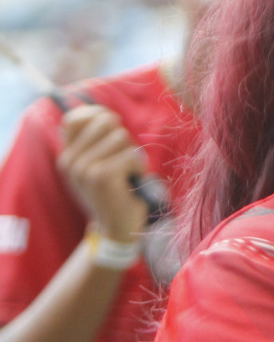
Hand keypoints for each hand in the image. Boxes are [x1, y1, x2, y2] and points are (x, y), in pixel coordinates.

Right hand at [57, 105, 149, 243]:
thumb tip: (105, 114)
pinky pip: (130, 155)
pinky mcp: (101, 176)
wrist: (117, 227)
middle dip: (122, 138)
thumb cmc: (115, 192)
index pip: (76, 118)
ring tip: (127, 173)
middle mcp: (70, 160)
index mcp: (67, 155)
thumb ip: (97, 142)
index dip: (99, 116)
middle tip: (123, 161)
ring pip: (120, 136)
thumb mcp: (98, 165)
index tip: (113, 128)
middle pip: (105, 122)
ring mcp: (83, 168)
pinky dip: (138, 166)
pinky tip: (131, 182)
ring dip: (131, 154)